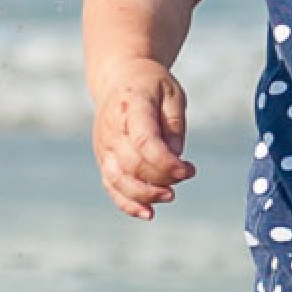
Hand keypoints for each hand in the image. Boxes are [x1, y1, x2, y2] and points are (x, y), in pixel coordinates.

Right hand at [91, 58, 194, 218]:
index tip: (188, 170)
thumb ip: (175, 125)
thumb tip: (175, 157)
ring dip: (145, 194)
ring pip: (119, 180)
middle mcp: (111, 129)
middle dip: (162, 177)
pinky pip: (112, 187)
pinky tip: (149, 213)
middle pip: (133, 165)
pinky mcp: (103, 160)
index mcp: (130, 106)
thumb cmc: (150, 86)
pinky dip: (128, 204)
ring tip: (170, 196)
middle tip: (186, 174)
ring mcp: (104, 147)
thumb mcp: (172, 94)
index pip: (144, 141)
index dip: (165, 162)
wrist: (118, 78)